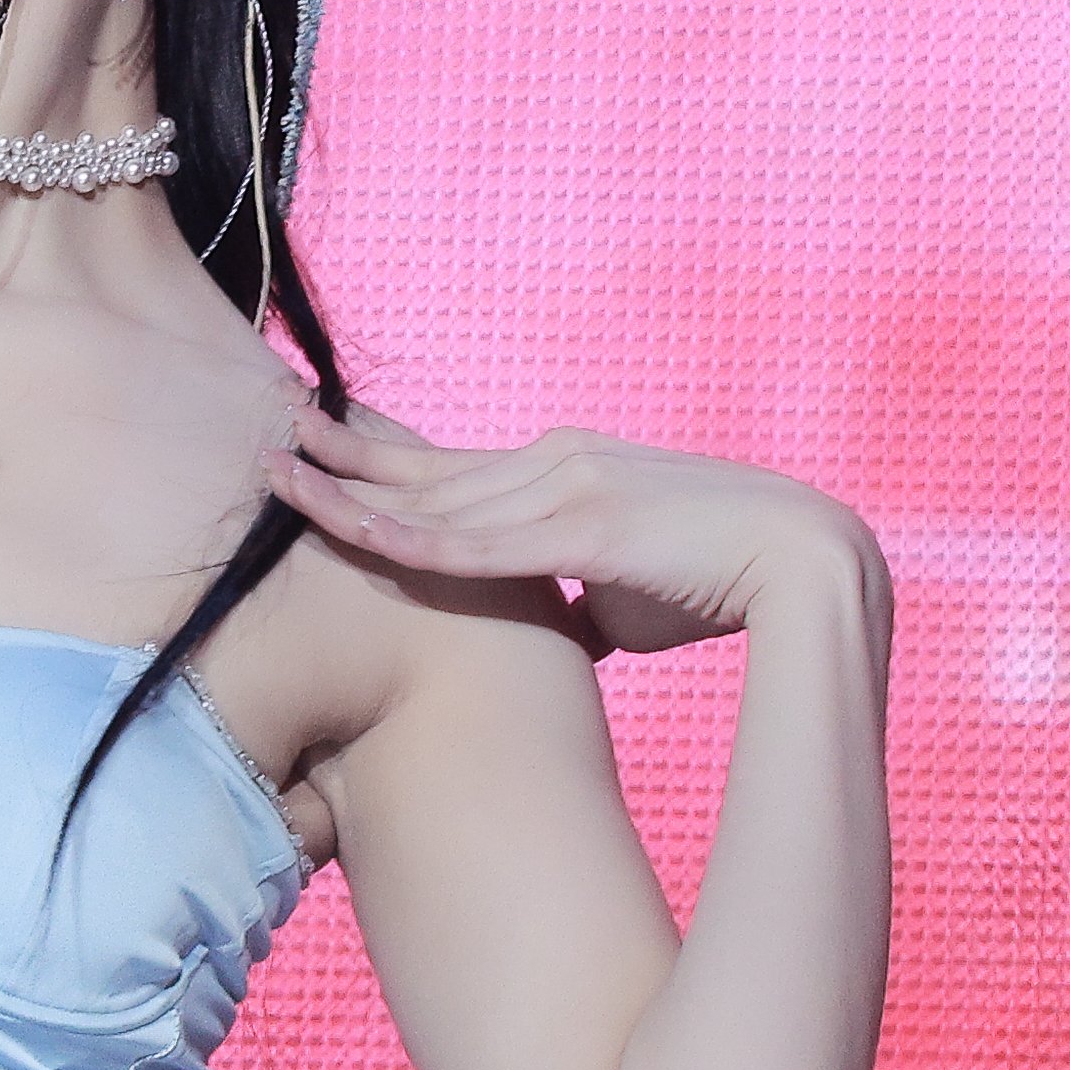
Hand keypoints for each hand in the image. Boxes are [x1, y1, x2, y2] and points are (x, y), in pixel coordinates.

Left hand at [269, 405, 871, 656]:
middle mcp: (555, 460)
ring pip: (435, 501)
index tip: (312, 443)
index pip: (445, 466)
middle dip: (338, 458)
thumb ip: (568, 595)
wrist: (807, 565)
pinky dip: (411, 542)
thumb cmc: (719, 581)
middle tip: (263, 440)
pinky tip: (355, 534)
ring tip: (279, 476)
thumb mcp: (621, 589)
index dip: (373, 457)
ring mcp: (569, 487)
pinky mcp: (587, 530)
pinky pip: (479, 545)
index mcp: (560, 466)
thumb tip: (541, 628)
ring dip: (351, 494)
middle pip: (422, 470)